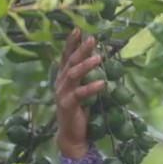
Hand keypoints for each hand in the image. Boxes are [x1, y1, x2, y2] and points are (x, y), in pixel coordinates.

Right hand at [55, 29, 104, 159]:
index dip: (71, 42)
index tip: (78, 29)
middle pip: (70, 61)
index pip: (66, 56)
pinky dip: (91, 88)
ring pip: (73, 74)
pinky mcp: (68, 105)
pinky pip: (80, 94)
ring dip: (86, 65)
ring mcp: (62, 93)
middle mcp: (61, 82)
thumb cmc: (80, 110)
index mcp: (64, 77)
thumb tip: (100, 59)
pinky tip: (102, 84)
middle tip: (92, 38)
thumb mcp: (83, 89)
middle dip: (81, 48)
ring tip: (98, 58)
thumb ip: (88, 76)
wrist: (72, 134)